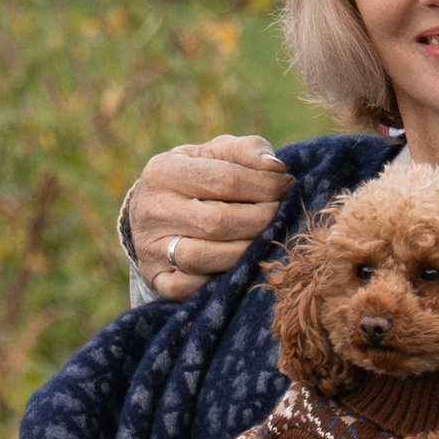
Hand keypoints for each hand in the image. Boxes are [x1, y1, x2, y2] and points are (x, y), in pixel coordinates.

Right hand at [128, 135, 288, 298]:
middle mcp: (151, 210)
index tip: (287, 186)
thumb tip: (275, 167)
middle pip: (217, 221)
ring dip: (246, 251)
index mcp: (163, 171)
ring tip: (267, 238)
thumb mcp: (216, 154)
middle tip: (281, 215)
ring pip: (204, 258)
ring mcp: (150, 248)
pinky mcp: (157, 279)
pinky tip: (243, 265)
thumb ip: (247, 151)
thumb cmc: (198, 178)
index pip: (224, 180)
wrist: (154, 213)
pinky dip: (223, 279)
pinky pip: (193, 288)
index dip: (264, 185)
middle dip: (260, 220)